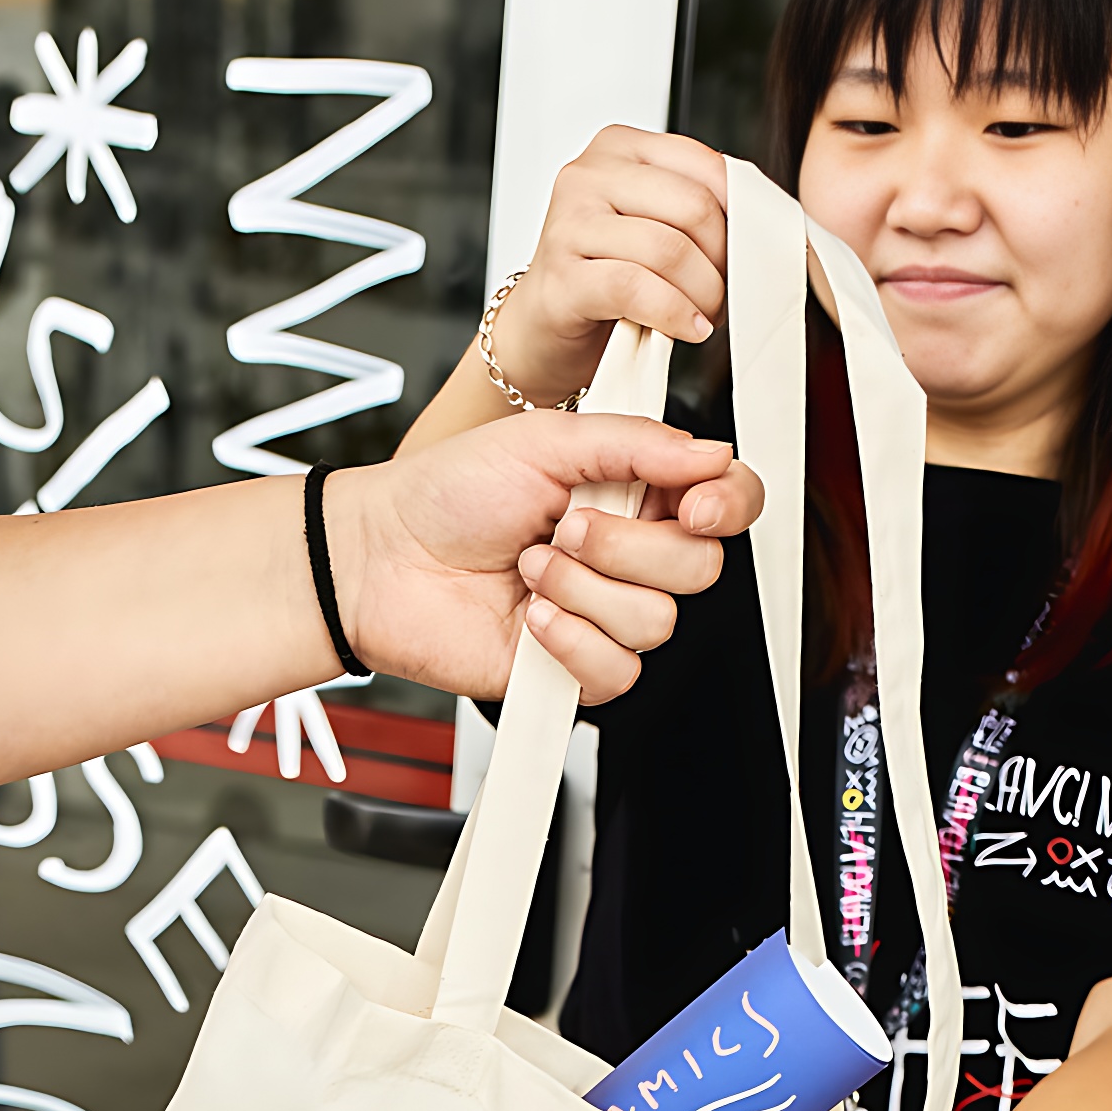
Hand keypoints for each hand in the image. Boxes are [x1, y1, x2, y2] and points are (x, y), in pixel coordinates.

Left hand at [337, 415, 761, 705]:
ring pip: (658, 621)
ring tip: (531, 565)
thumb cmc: (449, 494)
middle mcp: (629, 556)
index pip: (725, 504)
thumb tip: (710, 454)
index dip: (727, 505)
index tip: (692, 504)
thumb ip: (636, 443)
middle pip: (700, 568)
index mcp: (634, 492)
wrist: (385, 558)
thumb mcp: (545, 440)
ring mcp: (604, 615)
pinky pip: (618, 670)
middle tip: (565, 525)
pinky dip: (571, 639)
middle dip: (628, 545)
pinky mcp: (577, 669)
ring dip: (585, 588)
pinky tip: (530, 614)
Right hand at [482, 127, 733, 405]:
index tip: (752, 252)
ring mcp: (570, 224)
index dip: (742, 216)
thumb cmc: (602, 275)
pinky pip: (637, 289)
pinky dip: (675, 314)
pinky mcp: (563, 277)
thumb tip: (760, 225)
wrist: (542, 328)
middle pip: (693, 207)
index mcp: (619, 148)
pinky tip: (688, 327)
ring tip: (707, 315)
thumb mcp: (650, 223)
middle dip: (724, 260)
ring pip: (669, 250)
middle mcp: (589, 175)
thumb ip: (692, 209)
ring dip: (704, 294)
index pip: (706, 166)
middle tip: (726, 293)